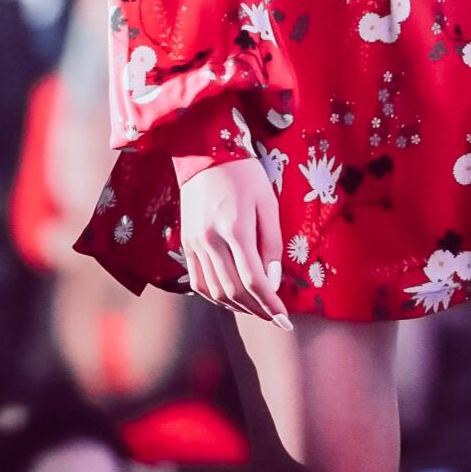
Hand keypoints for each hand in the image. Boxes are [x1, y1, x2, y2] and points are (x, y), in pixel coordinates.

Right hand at [178, 158, 289, 326]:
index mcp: (234, 228)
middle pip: (233, 291)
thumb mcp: (267, 202)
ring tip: (257, 311)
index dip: (270, 304)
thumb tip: (273, 281)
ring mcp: (194, 243)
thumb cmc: (244, 173)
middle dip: (257, 310)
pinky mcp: (186, 244)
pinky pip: (198, 282)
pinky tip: (231, 299)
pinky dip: (215, 297)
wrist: (204, 152)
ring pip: (214, 291)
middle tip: (275, 319)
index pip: (253, 279)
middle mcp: (210, 240)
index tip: (284, 319)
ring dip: (237, 308)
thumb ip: (271, 242)